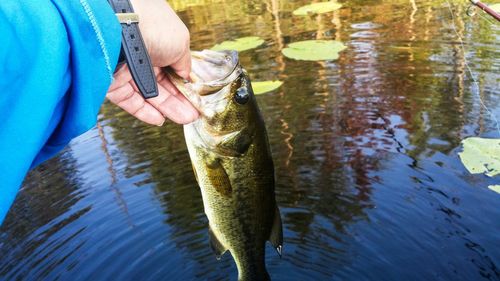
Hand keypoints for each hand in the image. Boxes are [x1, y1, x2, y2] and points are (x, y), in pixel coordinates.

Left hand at [106, 0, 197, 125]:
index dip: (183, 84)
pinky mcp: (113, 83)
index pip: (171, 69)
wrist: (121, 27)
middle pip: (161, 84)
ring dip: (166, 108)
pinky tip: (160, 120)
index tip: (194, 97)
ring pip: (148, 95)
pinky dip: (145, 112)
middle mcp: (141, 56)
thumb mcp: (181, 43)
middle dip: (178, 101)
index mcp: (158, 43)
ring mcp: (126, 70)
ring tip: (184, 118)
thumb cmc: (154, 28)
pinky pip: (130, 101)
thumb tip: (186, 77)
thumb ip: (185, 63)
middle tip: (192, 114)